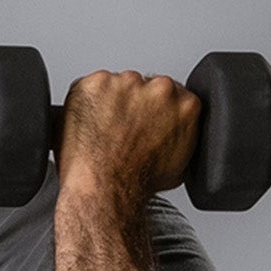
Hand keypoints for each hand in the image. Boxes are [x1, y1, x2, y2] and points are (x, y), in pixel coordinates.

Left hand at [55, 71, 199, 210]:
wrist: (107, 188)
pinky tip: (87, 126)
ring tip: (102, 133)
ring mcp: (128, 82)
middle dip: (132, 104)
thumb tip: (173, 134)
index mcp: (186, 104)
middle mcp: (160, 88)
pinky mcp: (97, 83)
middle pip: (144, 86)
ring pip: (115, 86)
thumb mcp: (179, 165)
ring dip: (108, 102)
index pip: (171, 95)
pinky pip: (88, 87)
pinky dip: (85, 102)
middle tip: (120, 130)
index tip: (143, 121)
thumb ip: (180, 137)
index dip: (152, 110)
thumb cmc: (138, 181)